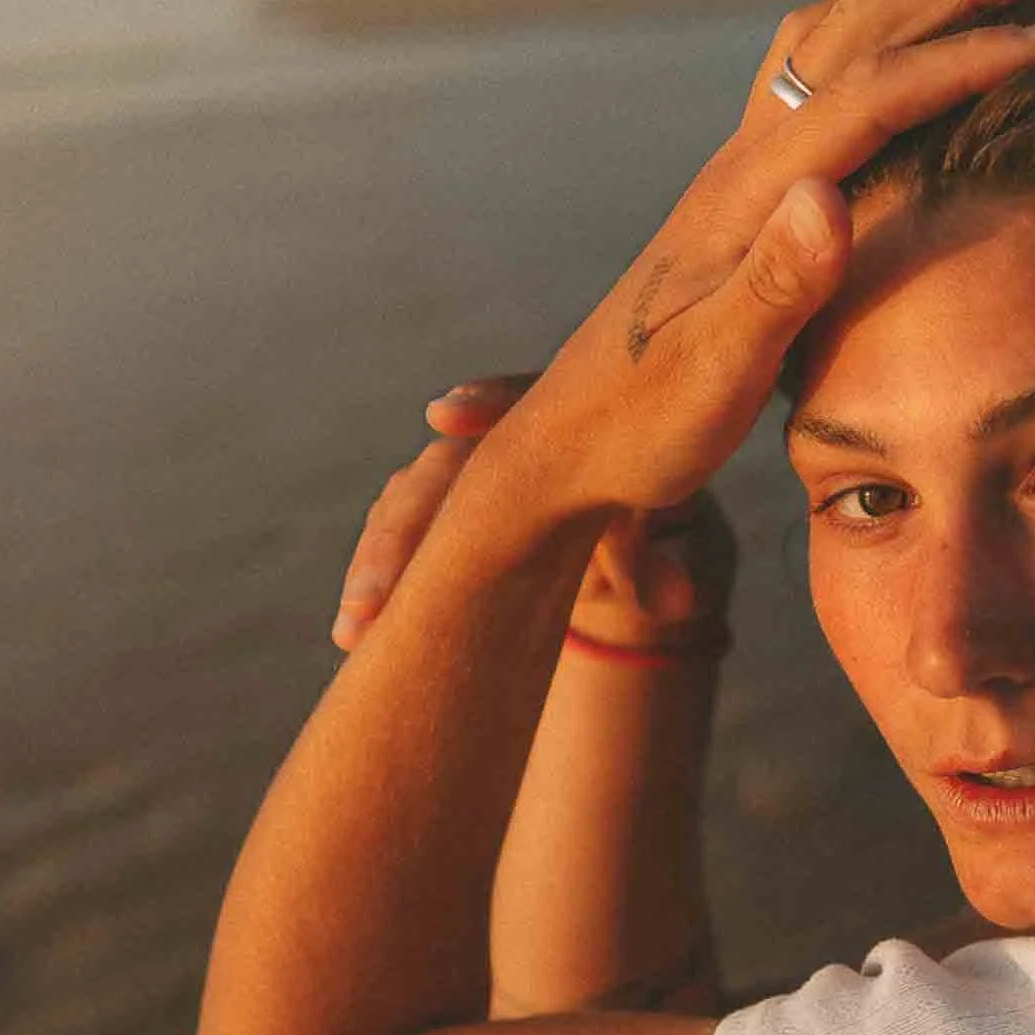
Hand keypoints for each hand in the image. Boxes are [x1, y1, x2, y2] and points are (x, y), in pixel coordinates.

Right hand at [332, 375, 735, 653]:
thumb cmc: (662, 522)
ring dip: (378, 563)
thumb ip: (665, 562)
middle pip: (443, 467)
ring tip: (358, 626)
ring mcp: (462, 484)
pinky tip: (356, 632)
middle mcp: (501, 446)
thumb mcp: (672, 540)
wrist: (632, 539)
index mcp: (564, 427)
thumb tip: (679, 603)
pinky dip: (379, 584)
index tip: (446, 415)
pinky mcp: (440, 523)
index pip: (520, 402)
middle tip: (382, 579)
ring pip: (408, 506)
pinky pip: (400, 543)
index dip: (485, 402)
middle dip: (407, 521)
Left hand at [475, 0, 1034, 517]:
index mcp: (748, 195)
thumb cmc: (645, 423)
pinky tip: (898, 49)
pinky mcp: (739, 198)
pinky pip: (810, 78)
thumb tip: (830, 196)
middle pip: (857, 34)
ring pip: (832, 40)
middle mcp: (742, 163)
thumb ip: (774, 286)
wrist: (575, 443)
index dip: (965, 57)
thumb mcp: (714, 372)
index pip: (873, 94)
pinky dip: (870, 36)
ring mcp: (738, 173)